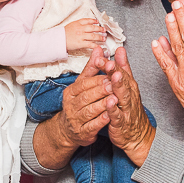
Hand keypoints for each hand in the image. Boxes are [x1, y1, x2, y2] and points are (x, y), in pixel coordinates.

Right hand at [32, 49, 116, 168]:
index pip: (84, 83)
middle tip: (114, 84)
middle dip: (101, 90)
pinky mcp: (82, 133)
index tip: (110, 74)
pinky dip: (101, 121)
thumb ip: (92, 68)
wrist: (69, 130)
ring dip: (102, 105)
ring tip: (114, 99)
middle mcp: (71, 106)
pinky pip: (92, 126)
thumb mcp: (83, 84)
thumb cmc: (79, 103)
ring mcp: (76, 120)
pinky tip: (110, 116)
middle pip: (86, 96)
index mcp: (71, 92)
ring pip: (89, 111)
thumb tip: (99, 49)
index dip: (97, 79)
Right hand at [64, 18, 106, 54]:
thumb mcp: (71, 25)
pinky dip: (95, 45)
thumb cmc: (63, 33)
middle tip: (104, 30)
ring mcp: (81, 36)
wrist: (58, 40)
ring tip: (103, 38)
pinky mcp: (80, 43)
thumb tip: (86, 24)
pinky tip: (98, 46)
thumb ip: (78, 24)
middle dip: (100, 29)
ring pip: (93, 36)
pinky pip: (90, 44)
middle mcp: (80, 29)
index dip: (94, 21)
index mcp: (77, 23)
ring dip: (100, 37)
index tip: (98, 22)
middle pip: (93, 28)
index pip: (88, 20)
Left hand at [104, 48, 154, 166]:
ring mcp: (126, 109)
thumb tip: (120, 49)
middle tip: (108, 62)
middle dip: (115, 71)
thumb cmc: (130, 109)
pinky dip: (114, 109)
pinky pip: (118, 115)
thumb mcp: (127, 86)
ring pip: (122, 96)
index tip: (102, 55)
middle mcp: (129, 95)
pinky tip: (109, 102)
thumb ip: (123, 67)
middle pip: (122, 81)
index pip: (120, 71)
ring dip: (118, 86)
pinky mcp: (122, 122)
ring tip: (113, 77)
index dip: (112, 63)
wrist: (137, 135)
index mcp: (129, 85)